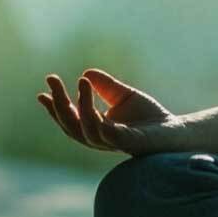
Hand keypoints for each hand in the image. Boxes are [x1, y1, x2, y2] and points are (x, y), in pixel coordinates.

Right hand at [36, 68, 177, 155]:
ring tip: (81, 82)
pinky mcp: (128, 143)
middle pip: (72, 126)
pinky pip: (106, 133)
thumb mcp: (123, 96)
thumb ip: (106, 86)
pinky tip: (93, 98)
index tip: (42, 91)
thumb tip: (86, 73)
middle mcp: (101, 139)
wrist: (175, 131)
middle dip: (59, 104)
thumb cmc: (150, 117)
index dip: (55, 108)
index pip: (71, 120)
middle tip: (52, 80)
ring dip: (80, 105)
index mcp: (97, 129)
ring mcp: (114, 143)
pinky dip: (96, 116)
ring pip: (86, 130)